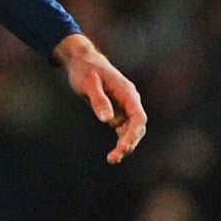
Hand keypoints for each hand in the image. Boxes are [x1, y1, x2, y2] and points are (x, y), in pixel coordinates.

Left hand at [53, 33, 147, 163]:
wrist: (82, 61)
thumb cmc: (85, 70)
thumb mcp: (89, 83)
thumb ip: (98, 100)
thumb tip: (107, 120)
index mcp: (128, 93)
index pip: (138, 117)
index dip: (133, 133)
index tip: (124, 146)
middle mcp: (130, 101)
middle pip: (137, 126)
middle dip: (129, 143)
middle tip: (114, 157)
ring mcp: (124, 107)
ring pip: (131, 130)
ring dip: (125, 145)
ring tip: (112, 159)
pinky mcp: (116, 111)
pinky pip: (122, 129)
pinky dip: (120, 141)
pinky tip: (113, 155)